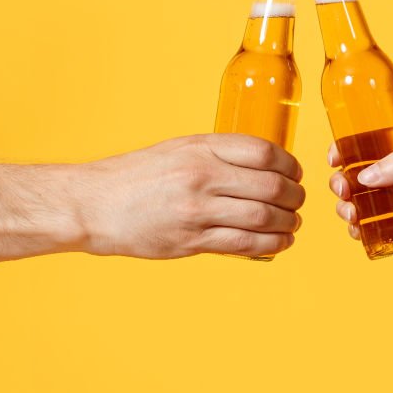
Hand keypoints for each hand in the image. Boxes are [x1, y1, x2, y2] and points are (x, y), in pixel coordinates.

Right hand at [74, 134, 305, 258]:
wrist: (94, 204)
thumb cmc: (136, 176)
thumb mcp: (178, 149)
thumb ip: (218, 155)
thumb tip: (263, 166)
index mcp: (200, 148)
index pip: (263, 152)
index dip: (289, 165)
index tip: (295, 174)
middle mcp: (201, 176)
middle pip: (270, 187)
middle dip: (295, 197)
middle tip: (299, 202)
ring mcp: (196, 210)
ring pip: (263, 218)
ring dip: (288, 223)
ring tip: (293, 224)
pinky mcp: (191, 241)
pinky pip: (244, 244)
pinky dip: (271, 244)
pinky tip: (280, 242)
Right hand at [327, 137, 392, 239]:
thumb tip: (365, 177)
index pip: (370, 148)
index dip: (348, 150)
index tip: (334, 157)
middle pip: (359, 179)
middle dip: (342, 184)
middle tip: (343, 192)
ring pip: (364, 206)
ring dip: (348, 209)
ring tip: (350, 213)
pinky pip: (379, 231)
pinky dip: (362, 232)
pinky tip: (358, 231)